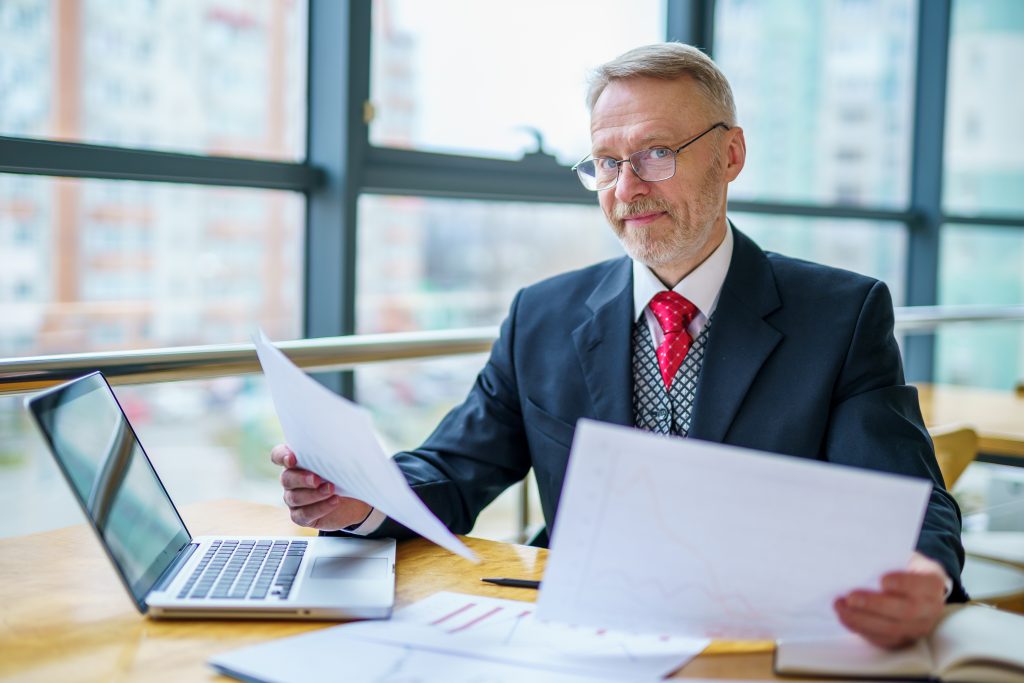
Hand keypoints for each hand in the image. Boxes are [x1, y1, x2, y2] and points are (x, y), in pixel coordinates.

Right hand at [270, 444, 371, 530]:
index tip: (292, 459)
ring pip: (295, 497)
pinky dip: (320, 508)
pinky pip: (304, 514)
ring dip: (314, 494)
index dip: (282, 456)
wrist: (353, 501)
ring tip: (331, 490)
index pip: (279, 455)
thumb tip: (340, 443)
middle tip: (317, 479)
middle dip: (302, 479)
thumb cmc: (343, 475)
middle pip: (286, 478)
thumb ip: (333, 452)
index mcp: (296, 462)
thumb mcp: (341, 461)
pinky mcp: (301, 516)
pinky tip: (334, 501)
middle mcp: (291, 480)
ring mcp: (294, 499)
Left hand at [834, 552, 948, 648]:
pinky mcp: (902, 639)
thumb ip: (886, 556)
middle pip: (906, 612)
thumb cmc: (899, 564)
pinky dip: (861, 629)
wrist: (909, 582)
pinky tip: (844, 617)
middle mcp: (930, 608)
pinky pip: (882, 639)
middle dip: (875, 605)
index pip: (923, 585)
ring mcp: (918, 627)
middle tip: (851, 597)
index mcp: (933, 582)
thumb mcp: (899, 553)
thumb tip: (861, 558)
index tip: (882, 580)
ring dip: (862, 619)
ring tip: (840, 607)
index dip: (904, 584)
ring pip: (892, 629)